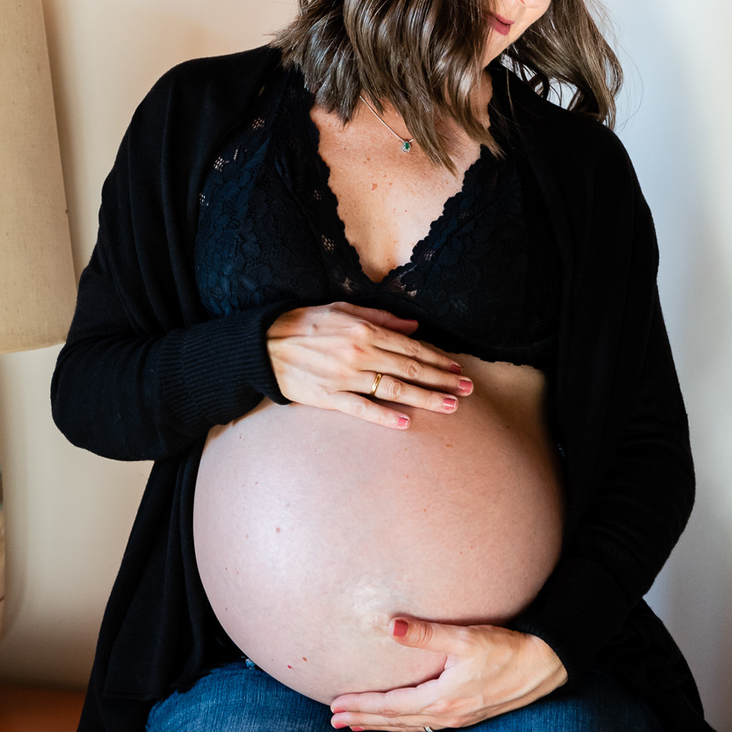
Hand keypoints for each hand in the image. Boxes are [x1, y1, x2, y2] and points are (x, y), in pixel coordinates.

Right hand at [265, 302, 472, 430]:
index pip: (411, 347)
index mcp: (364, 330)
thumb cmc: (304, 323)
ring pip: (393, 389)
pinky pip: (361, 408)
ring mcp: (344, 377)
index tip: (458, 368)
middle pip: (410, 369)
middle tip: (467, 390)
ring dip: (425, 398)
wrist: (264, 344)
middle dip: (442, 380)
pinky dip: (383, 416)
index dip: (437, 358)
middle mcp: (359, 353)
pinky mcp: (328, 397)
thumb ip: (381, 317)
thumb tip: (414, 326)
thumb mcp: (343, 308)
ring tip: (450, 406)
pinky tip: (405, 422)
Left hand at [329, 617, 566, 731]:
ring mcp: (458, 719)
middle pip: (395, 721)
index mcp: (441, 699)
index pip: (390, 705)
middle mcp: (447, 715)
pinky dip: (404, 724)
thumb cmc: (507, 650)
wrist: (545, 666)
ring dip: (381, 725)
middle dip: (364, 721)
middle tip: (334, 722)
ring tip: (356, 726)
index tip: (335, 705)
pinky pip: (426, 725)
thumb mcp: (466, 638)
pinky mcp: (468, 715)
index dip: (362, 705)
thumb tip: (391, 625)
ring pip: (410, 726)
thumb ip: (427, 633)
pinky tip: (399, 722)